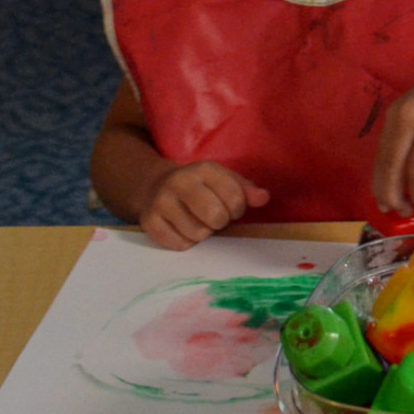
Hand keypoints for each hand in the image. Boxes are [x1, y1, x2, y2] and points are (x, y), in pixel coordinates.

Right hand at [140, 161, 269, 250]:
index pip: (235, 197)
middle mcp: (180, 182)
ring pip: (196, 233)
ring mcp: (161, 202)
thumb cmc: (199, 187)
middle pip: (214, 216)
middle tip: (215, 219)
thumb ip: (246, 189)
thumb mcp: (223, 180)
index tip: (232, 209)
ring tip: (198, 222)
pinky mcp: (149, 222)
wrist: (154, 187)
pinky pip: (179, 244)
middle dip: (220, 223)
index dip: (238, 209)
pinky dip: (186, 242)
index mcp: (204, 169)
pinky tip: (183, 229)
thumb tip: (264, 198)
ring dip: (203, 234)